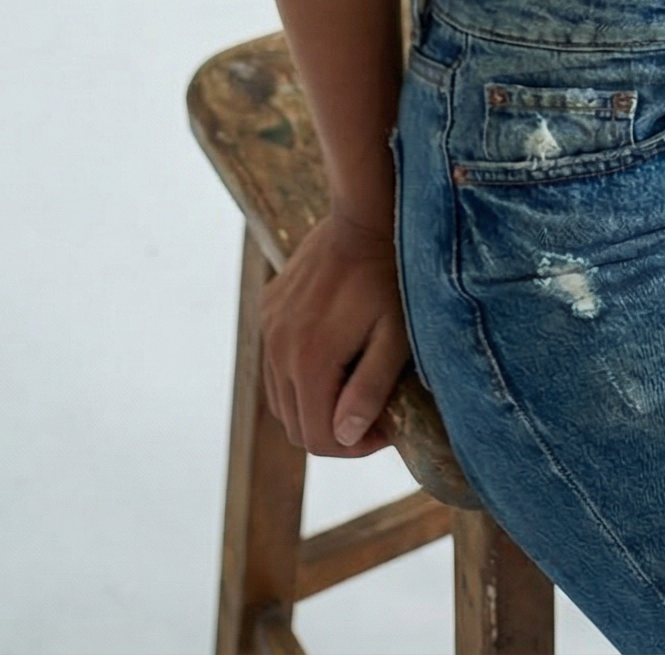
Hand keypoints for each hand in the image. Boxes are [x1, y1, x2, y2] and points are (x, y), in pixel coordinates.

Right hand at [259, 208, 412, 457]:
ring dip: (315, 404)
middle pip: (295, 424)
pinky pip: (277, 361)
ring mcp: (269, 327)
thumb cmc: (391, 277)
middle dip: (334, 431)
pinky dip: (299, 373)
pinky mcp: (269, 308)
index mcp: (309, 360)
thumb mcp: (395, 336)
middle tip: (373, 413)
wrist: (365, 215)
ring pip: (281, 397)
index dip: (353, 448)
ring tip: (355, 385)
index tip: (386, 429)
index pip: (317, 438)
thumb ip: (370, 389)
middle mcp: (278, 347)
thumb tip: (344, 437)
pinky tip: (336, 352)